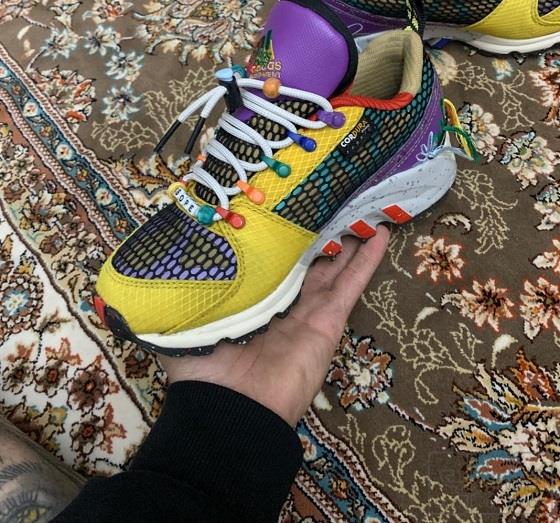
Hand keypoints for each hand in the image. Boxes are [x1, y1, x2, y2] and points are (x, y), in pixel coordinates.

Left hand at [160, 226, 389, 425]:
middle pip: (306, 260)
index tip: (284, 206)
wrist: (232, 409)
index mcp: (248, 299)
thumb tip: (175, 254)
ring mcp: (308, 310)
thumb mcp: (184, 321)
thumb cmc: (204, 368)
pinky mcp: (329, 320)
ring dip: (348, 238)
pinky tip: (382, 233)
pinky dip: (367, 260)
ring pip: (334, 266)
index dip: (277, 235)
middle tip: (329, 200)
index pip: (267, 260)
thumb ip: (186, 290)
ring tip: (361, 207)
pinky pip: (351, 284)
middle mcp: (280, 301)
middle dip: (318, 232)